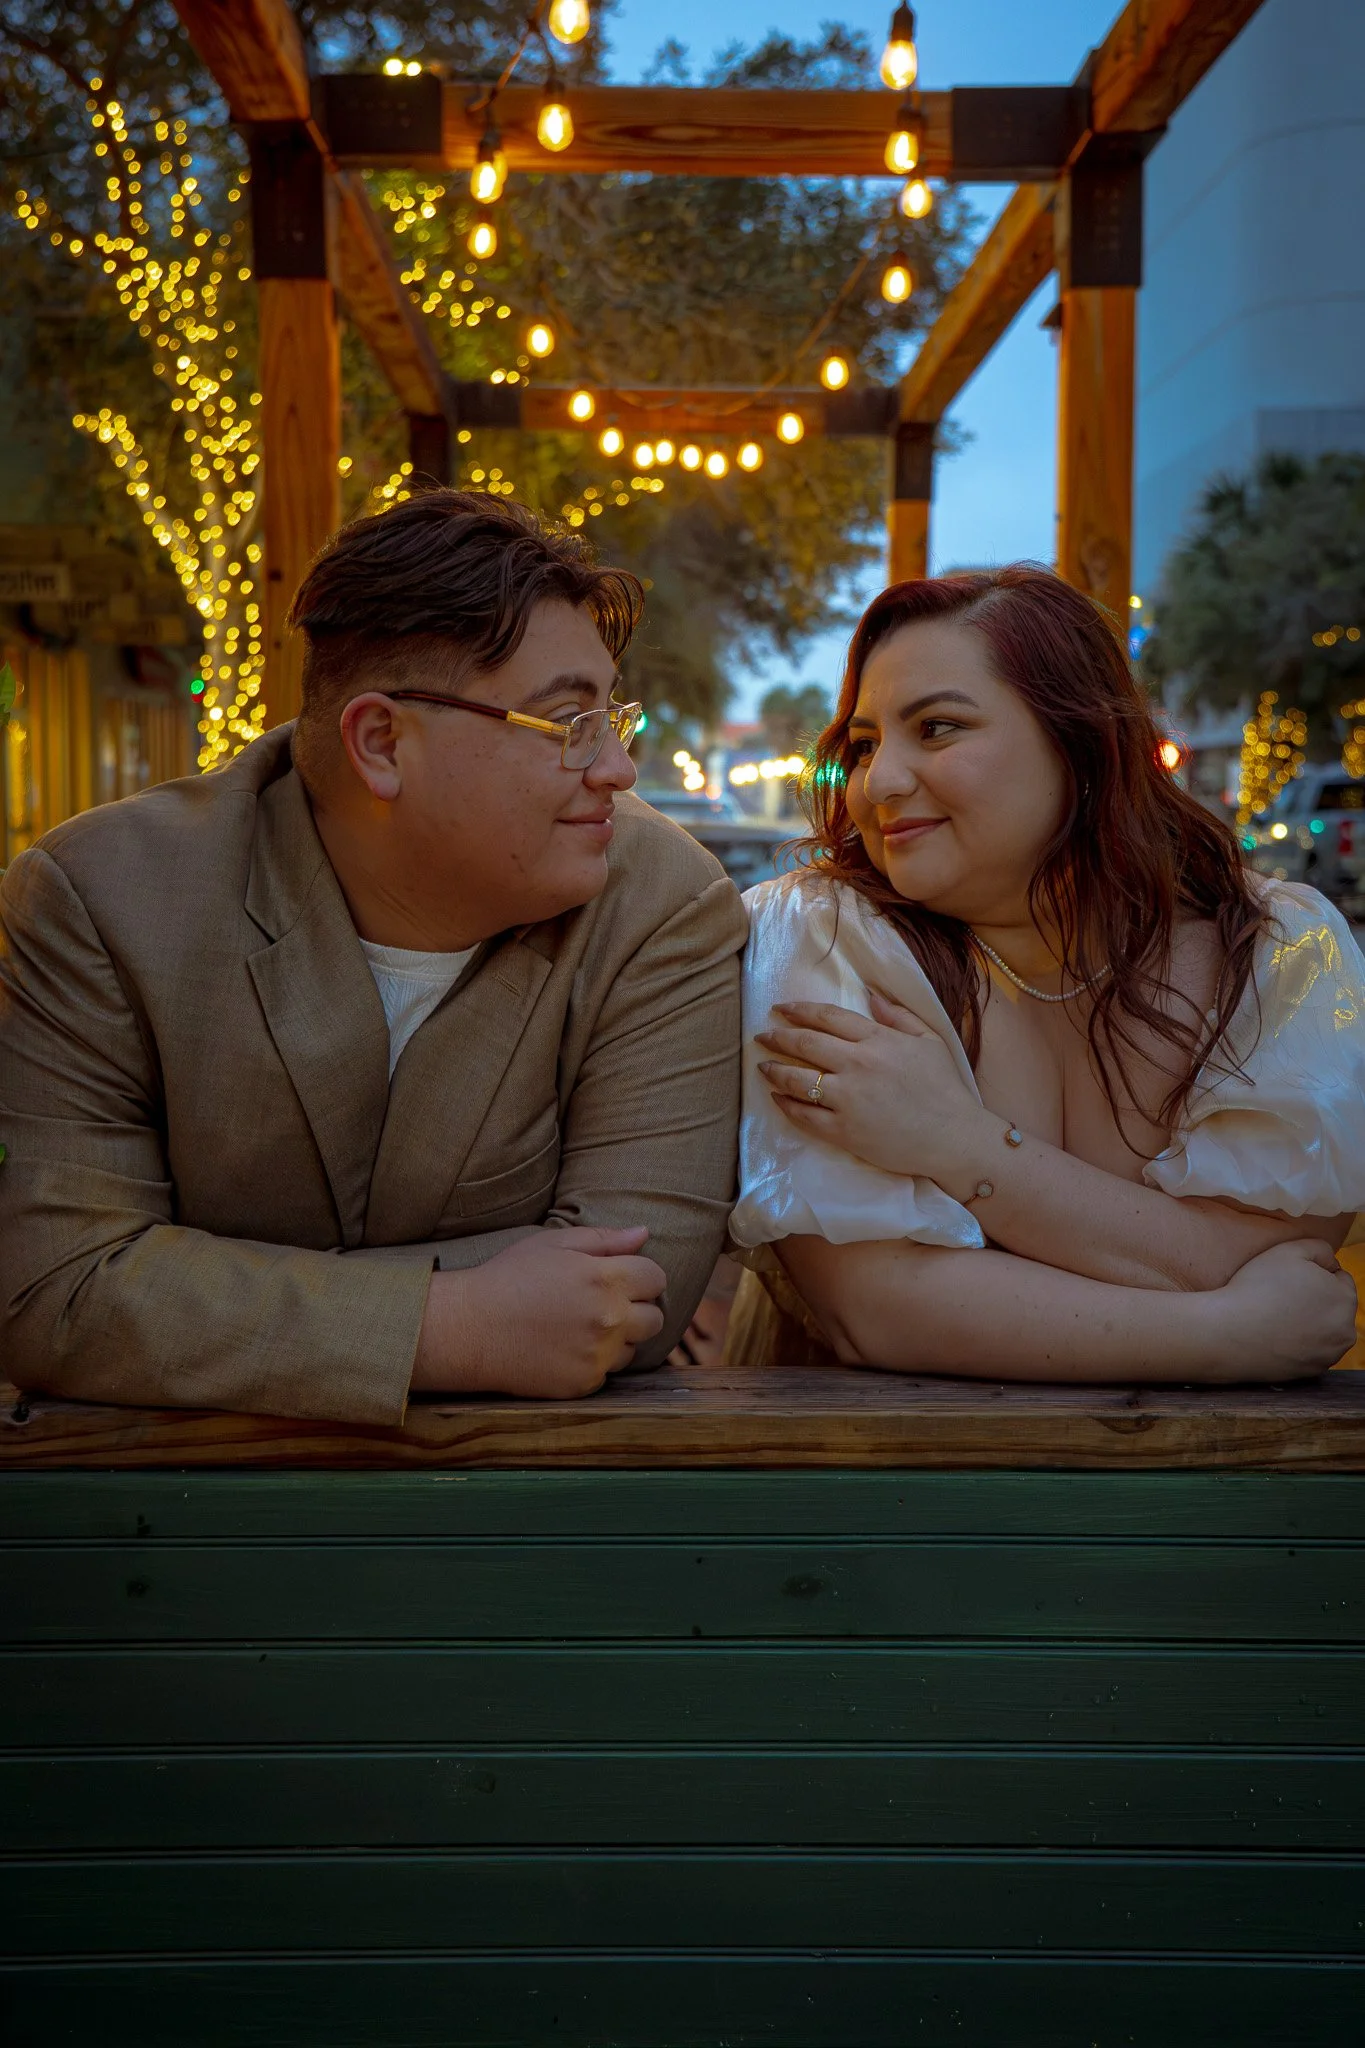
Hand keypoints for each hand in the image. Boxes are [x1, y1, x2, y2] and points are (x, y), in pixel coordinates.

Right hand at [412, 1226, 666, 1398]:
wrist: (468, 1329)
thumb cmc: (508, 1278)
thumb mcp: (552, 1244)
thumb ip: (604, 1239)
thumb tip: (643, 1233)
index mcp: (606, 1278)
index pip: (656, 1278)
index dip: (640, 1276)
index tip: (619, 1279)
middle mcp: (610, 1318)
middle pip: (654, 1318)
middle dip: (636, 1309)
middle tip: (602, 1305)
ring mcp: (598, 1355)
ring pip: (634, 1348)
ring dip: (618, 1339)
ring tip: (579, 1328)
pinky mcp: (584, 1383)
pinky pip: (607, 1372)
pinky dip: (593, 1362)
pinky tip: (564, 1349)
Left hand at [756, 994, 994, 1185]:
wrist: (954, 1138)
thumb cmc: (946, 1089)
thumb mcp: (930, 1041)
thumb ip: (899, 1016)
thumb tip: (871, 995)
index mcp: (878, 1040)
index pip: (828, 1017)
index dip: (800, 1010)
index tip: (781, 1009)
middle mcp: (857, 1065)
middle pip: (805, 1043)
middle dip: (778, 1036)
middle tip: (761, 1036)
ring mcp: (847, 1099)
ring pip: (797, 1079)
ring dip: (774, 1069)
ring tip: (762, 1066)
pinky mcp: (843, 1130)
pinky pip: (804, 1115)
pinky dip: (785, 1104)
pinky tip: (777, 1097)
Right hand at [1210, 1239, 1357, 1380]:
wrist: (1228, 1334)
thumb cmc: (1256, 1289)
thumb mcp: (1288, 1250)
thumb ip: (1320, 1248)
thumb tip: (1331, 1262)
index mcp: (1344, 1298)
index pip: (1339, 1279)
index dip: (1314, 1275)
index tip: (1289, 1280)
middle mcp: (1345, 1330)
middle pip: (1334, 1307)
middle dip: (1316, 1300)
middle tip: (1280, 1297)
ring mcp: (1329, 1355)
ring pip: (1324, 1331)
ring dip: (1309, 1323)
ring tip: (1276, 1316)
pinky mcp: (1312, 1372)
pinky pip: (1310, 1351)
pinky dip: (1299, 1344)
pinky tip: (1275, 1335)